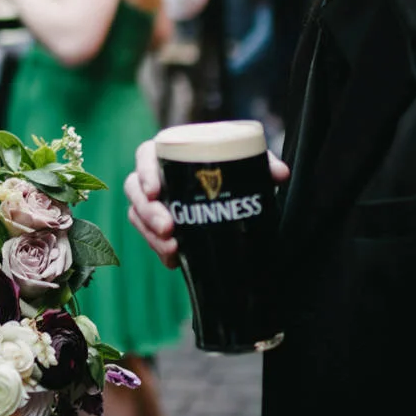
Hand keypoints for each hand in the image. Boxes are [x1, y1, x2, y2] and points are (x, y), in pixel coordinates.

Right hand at [125, 137, 289, 268]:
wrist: (231, 198)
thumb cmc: (231, 171)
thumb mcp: (247, 165)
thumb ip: (262, 164)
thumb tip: (281, 174)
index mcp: (170, 154)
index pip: (146, 156)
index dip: (145, 172)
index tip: (155, 190)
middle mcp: (156, 177)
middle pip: (134, 189)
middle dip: (147, 211)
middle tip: (169, 228)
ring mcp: (154, 202)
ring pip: (137, 215)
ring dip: (150, 234)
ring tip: (173, 248)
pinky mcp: (157, 226)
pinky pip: (148, 238)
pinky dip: (159, 250)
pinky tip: (173, 261)